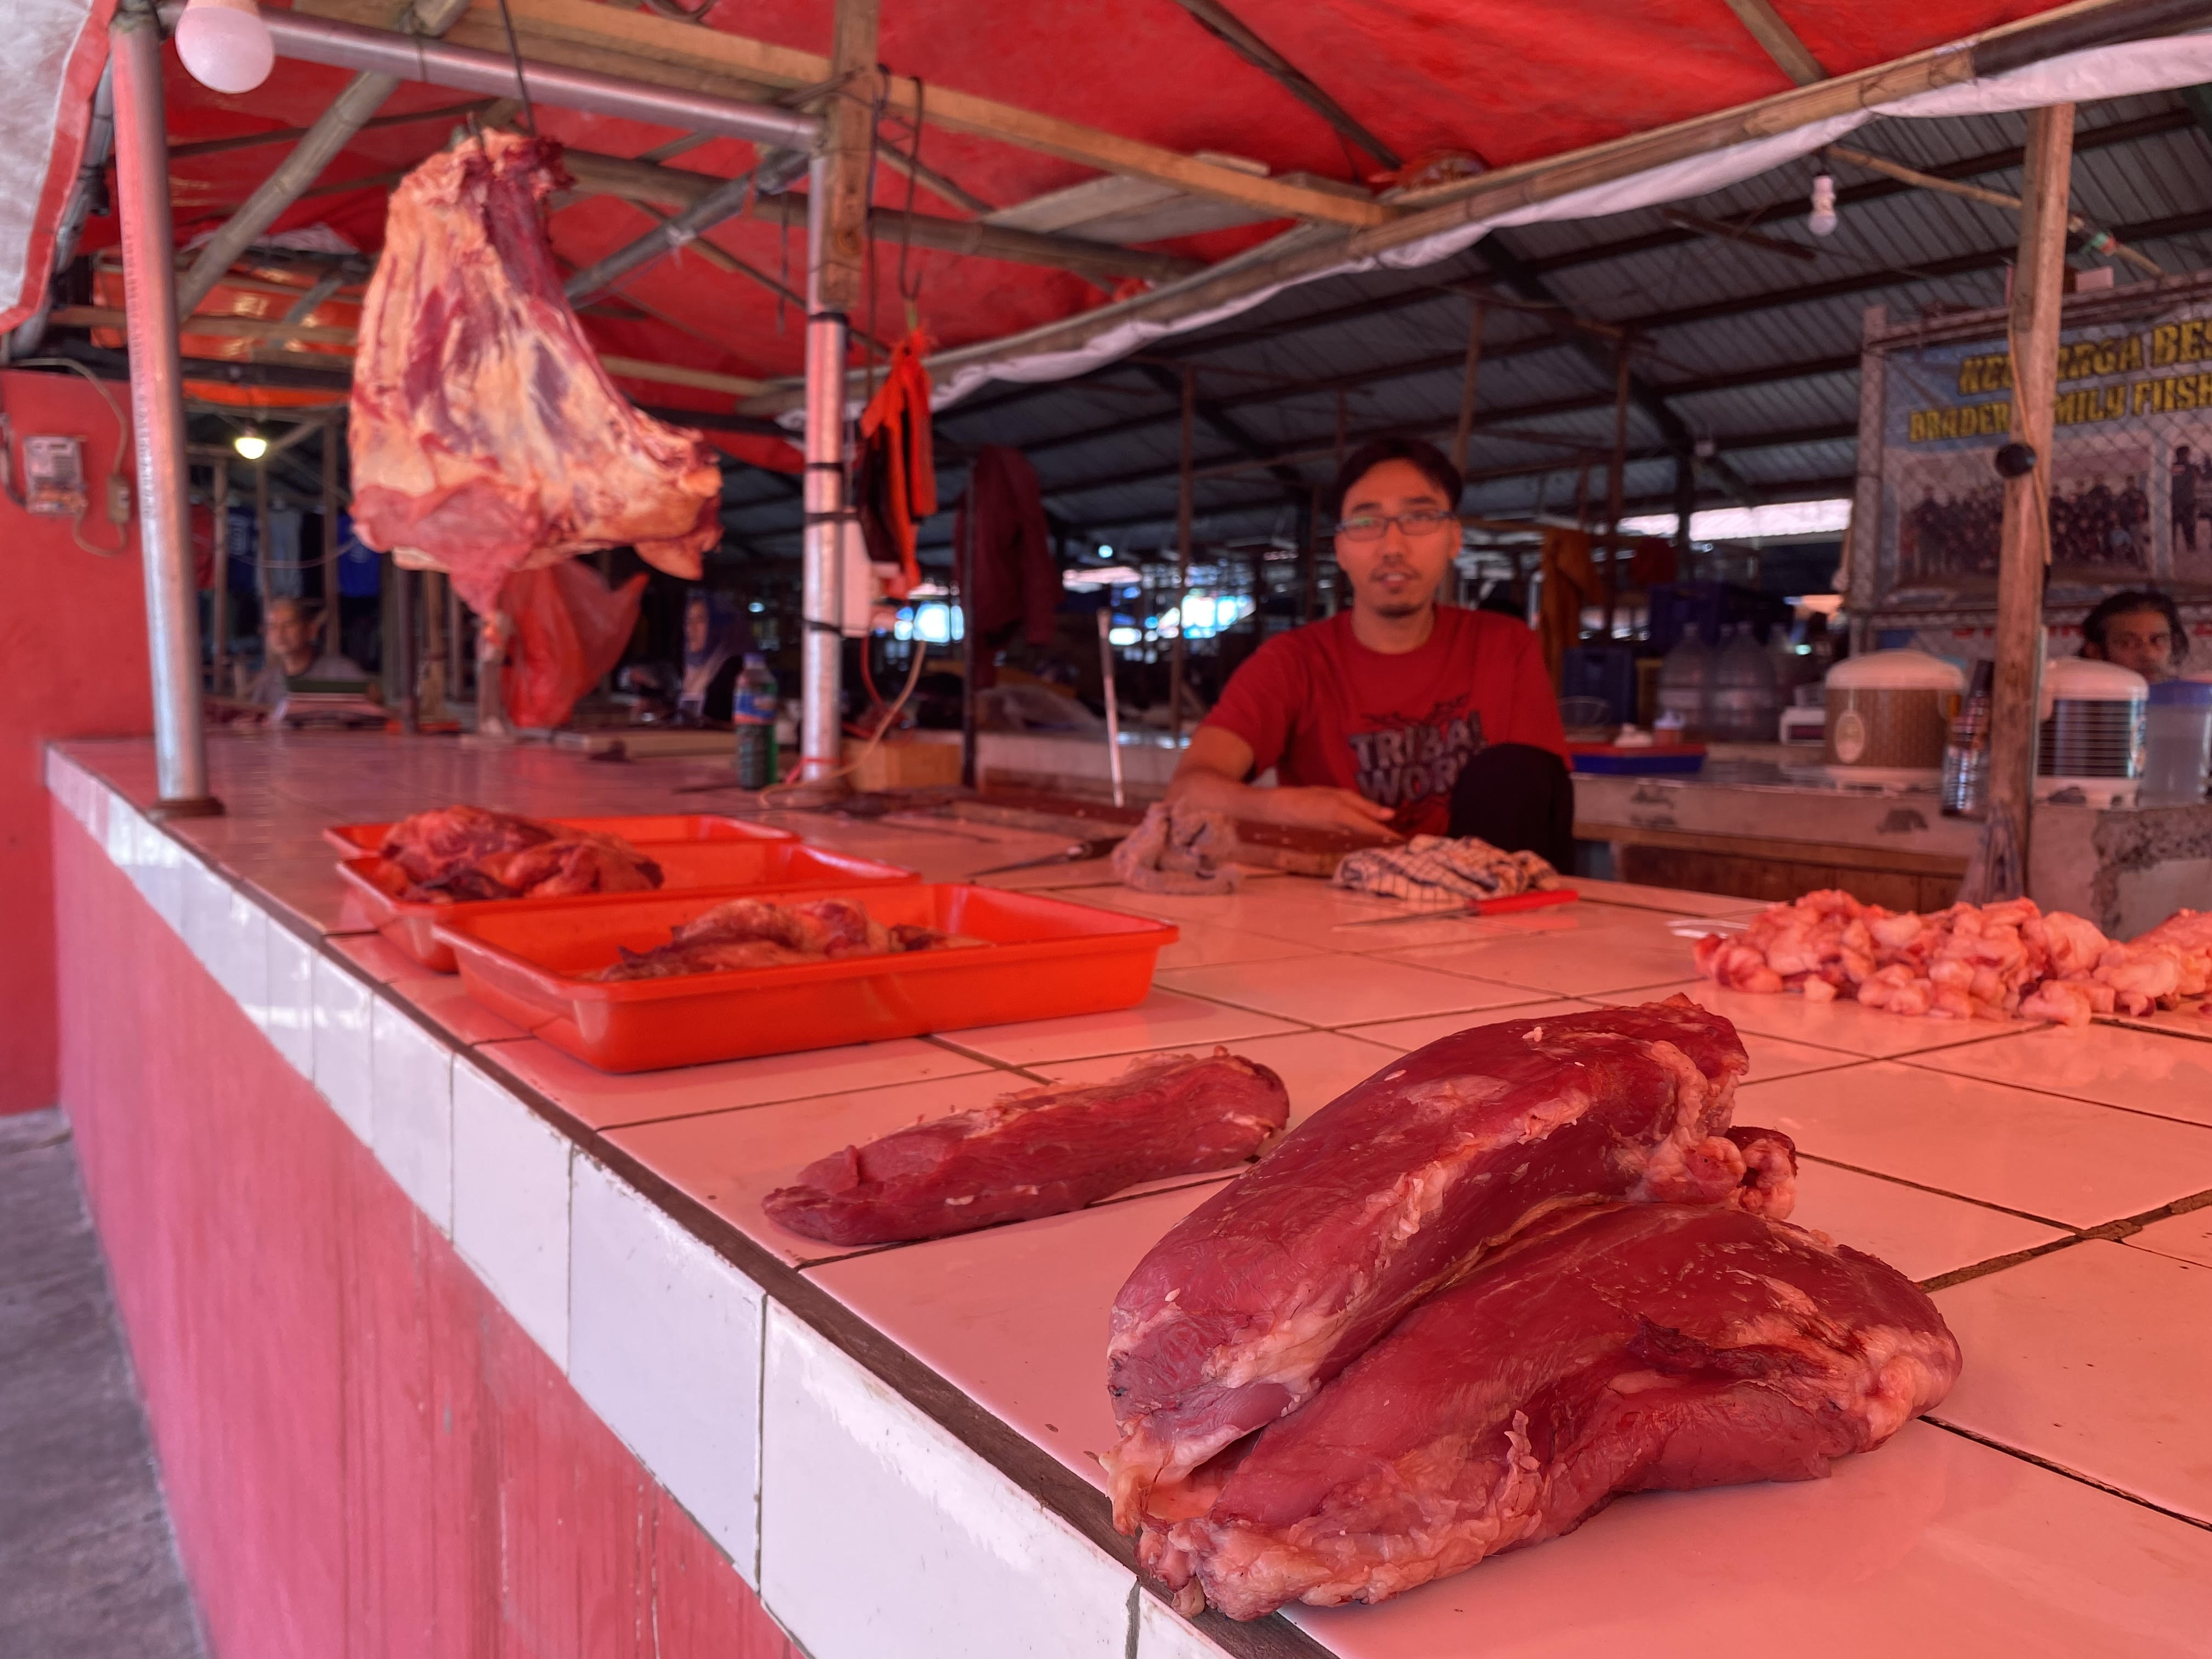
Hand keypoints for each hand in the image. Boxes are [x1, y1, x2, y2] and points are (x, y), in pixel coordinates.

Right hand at [1264, 786, 1401, 840]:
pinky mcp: (1330, 849)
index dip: (1394, 838)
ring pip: (1365, 849)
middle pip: (1373, 844)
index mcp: (1343, 815)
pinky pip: (1354, 850)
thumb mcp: (1335, 795)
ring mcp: (1335, 843)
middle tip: (1409, 850)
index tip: (1411, 843)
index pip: (1376, 831)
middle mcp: (1341, 832)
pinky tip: (1375, 851)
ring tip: (1396, 850)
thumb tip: (1390, 815)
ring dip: (1380, 850)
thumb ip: (1363, 805)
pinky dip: (1366, 850)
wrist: (1275, 813)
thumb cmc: (1305, 798)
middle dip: (1390, 847)